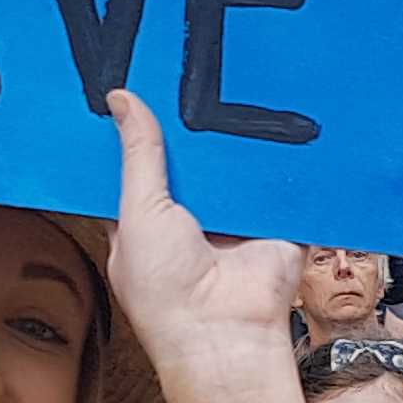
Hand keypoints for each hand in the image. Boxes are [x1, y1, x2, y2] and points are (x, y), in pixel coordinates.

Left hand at [102, 92, 301, 386]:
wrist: (227, 332)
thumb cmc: (167, 293)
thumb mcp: (138, 212)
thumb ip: (138, 155)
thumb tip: (121, 101)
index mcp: (146, 217)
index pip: (141, 160)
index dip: (140, 126)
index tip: (140, 80)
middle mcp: (191, 214)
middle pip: (192, 154)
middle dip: (193, 125)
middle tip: (191, 70)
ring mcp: (235, 216)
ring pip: (235, 160)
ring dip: (236, 137)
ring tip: (235, 82)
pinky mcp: (274, 219)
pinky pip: (278, 179)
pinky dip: (281, 157)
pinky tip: (277, 120)